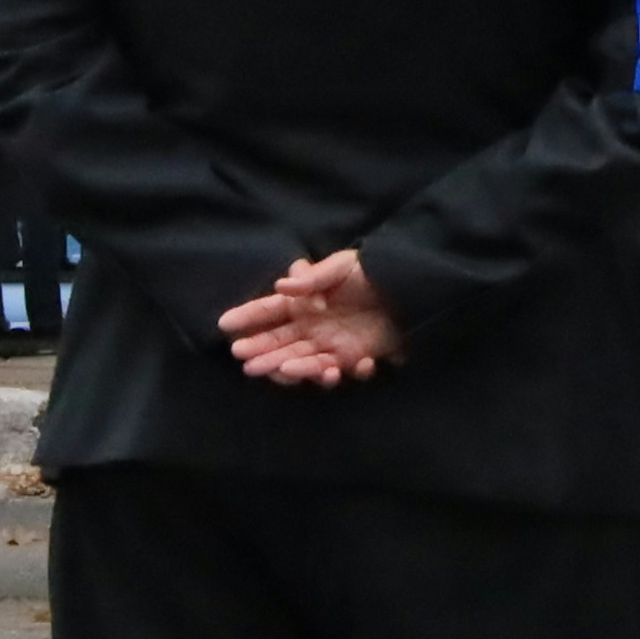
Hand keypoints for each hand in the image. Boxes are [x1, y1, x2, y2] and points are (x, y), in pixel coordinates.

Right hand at [223, 250, 402, 385]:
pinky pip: (347, 372)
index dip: (249, 317)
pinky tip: (340, 368)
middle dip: (261, 351)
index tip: (224, 324)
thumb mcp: (344, 265)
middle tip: (243, 358)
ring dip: (295, 367)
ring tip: (284, 367)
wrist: (415, 286)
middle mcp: (314, 327)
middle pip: (281, 342)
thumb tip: (282, 285)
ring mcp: (335, 345)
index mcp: (306, 303)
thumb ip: (314, 277)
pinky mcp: (359, 358)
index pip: (271, 311)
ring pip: (307, 361)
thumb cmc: (373, 272)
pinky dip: (344, 373)